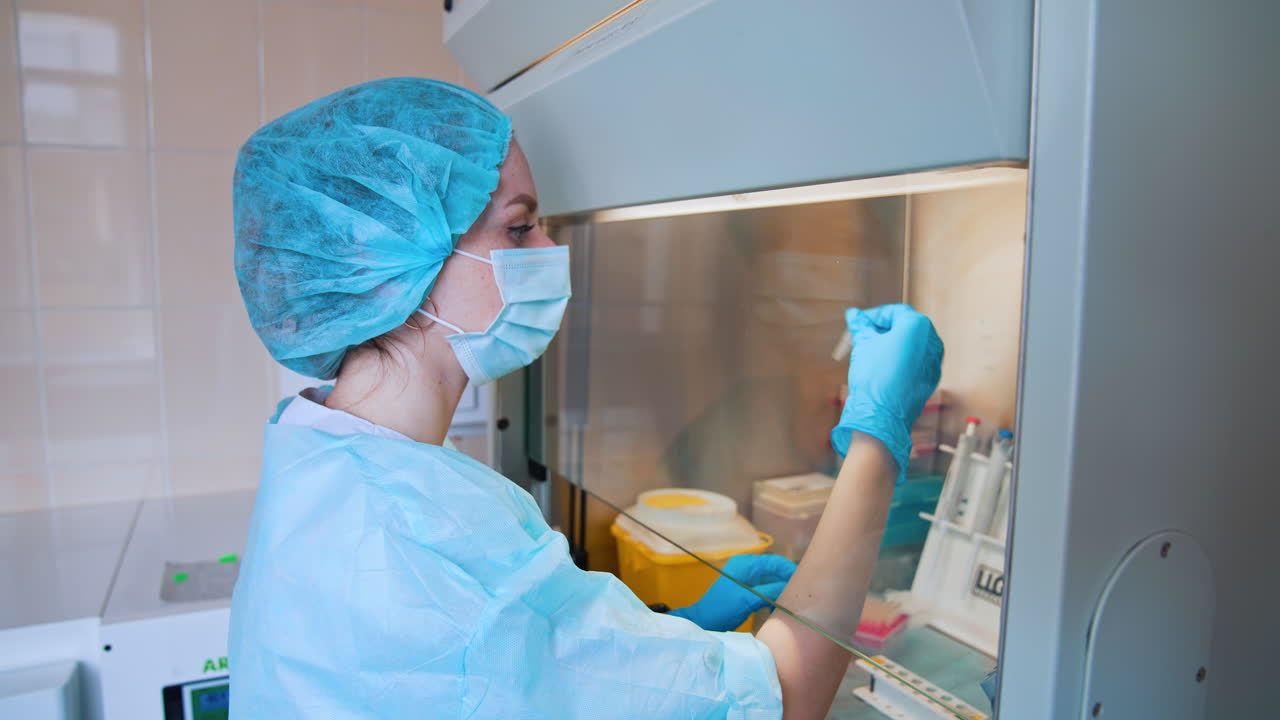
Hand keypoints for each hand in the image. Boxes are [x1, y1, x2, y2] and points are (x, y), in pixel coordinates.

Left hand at [668, 554, 796, 631]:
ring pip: (772, 581)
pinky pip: (767, 590)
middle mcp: (748, 568)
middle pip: (775, 570)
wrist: (703, 623)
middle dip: (788, 581)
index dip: (790, 570)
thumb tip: (791, 588)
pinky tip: (780, 606)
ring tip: (792, 602)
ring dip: (783, 590)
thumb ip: (770, 590)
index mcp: (746, 564)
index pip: (775, 562)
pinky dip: (775, 597)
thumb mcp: (748, 599)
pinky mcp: (748, 592)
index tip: (805, 582)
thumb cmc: (722, 608)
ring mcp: (747, 580)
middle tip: (802, 594)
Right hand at [830, 304, 943, 481]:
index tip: (858, 323)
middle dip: (883, 330)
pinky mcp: (931, 378)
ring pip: (911, 345)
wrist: (881, 414)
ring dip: (891, 345)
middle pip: (905, 327)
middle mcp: (932, 340)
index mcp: (917, 326)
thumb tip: (853, 314)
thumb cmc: (873, 375)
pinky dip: (901, 360)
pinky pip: (915, 362)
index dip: (873, 316)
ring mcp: (934, 361)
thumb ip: (860, 325)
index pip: (894, 312)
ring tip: (871, 353)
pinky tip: (883, 368)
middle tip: (863, 337)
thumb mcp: (863, 344)